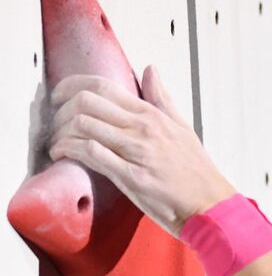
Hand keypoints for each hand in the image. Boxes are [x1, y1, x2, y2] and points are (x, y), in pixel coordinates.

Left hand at [47, 65, 237, 237]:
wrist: (211, 205)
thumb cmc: (197, 172)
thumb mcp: (183, 127)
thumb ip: (162, 98)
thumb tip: (151, 70)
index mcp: (152, 115)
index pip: (102, 86)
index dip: (71, 86)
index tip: (60, 96)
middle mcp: (143, 128)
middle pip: (86, 102)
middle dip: (61, 109)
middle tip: (56, 122)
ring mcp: (137, 151)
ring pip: (84, 125)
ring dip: (61, 132)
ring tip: (58, 141)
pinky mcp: (131, 176)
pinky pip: (91, 153)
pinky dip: (69, 150)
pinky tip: (63, 155)